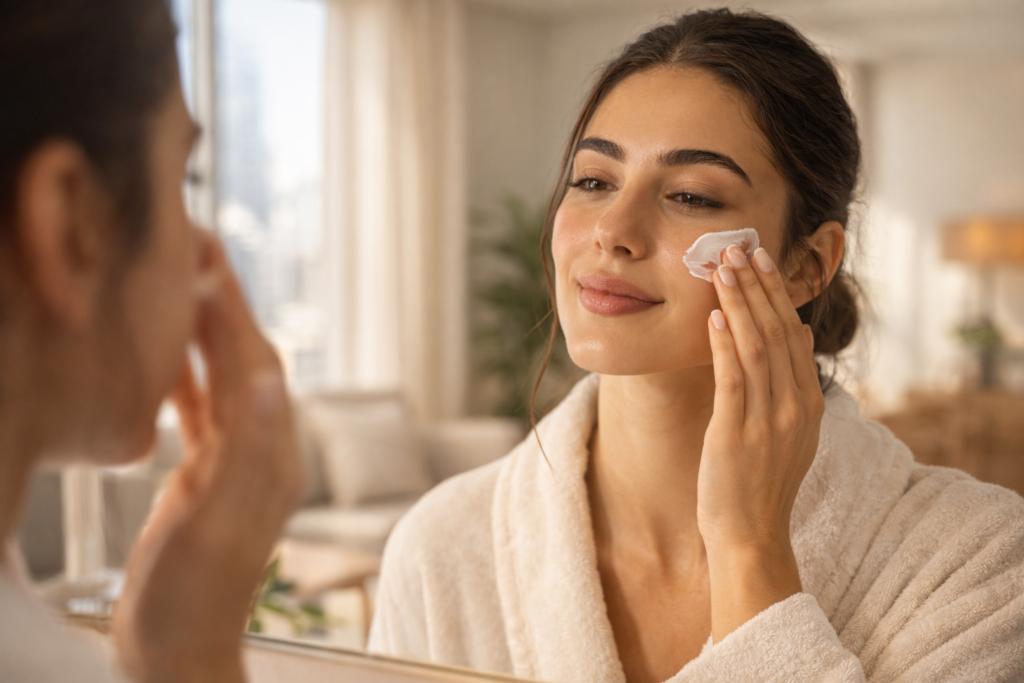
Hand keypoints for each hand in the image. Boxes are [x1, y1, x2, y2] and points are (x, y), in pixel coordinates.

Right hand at [112, 233, 303, 682]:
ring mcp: (234, 466)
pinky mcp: (207, 480)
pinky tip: (168, 365)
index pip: (256, 366)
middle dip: (224, 309)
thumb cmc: (193, 600)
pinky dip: (186, 382)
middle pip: (246, 363)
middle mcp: (261, 454)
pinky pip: (201, 416)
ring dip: (205, 336)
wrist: (179, 651)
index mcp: (269, 458)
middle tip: (198, 254)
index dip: (234, 312)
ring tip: (181, 290)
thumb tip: (272, 384)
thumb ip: (244, 456)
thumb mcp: (216, 527)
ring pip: (223, 382)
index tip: (213, 260)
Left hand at [698, 243, 823, 641]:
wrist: (752, 536)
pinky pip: (733, 379)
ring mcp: (769, 420)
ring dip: (739, 303)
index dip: (776, 294)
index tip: (760, 260)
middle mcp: (795, 406)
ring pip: (756, 346)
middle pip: (778, 332)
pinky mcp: (737, 434)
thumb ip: (791, 382)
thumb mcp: (787, 430)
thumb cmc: (759, 483)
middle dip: (757, 286)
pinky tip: (713, 315)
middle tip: (739, 247)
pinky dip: (724, 343)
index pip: (793, 335)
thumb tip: (793, 332)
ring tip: (723, 267)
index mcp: (808, 403)